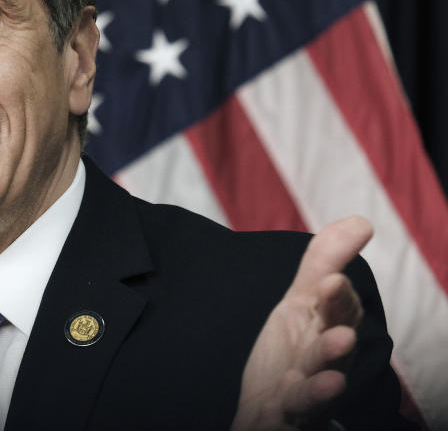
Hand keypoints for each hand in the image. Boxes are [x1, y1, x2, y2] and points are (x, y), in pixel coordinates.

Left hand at [231, 216, 373, 430]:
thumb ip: (324, 262)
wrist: (268, 409)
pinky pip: (302, 404)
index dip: (336, 291)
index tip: (332, 275)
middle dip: (339, 311)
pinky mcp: (292, 409)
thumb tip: (360, 221)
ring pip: (325, 369)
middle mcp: (326, 357)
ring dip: (332, 353)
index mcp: (328, 327)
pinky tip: (324, 386)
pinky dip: (311, 396)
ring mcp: (311, 384)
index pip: (338, 305)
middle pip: (335, 331)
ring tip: (341, 338)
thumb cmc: (292, 352)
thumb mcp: (302, 302)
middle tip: (335, 287)